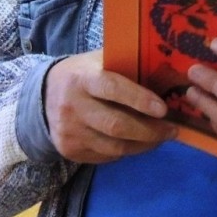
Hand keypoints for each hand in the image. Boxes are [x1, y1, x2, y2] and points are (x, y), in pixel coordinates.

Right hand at [44, 49, 176, 163]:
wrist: (44, 94)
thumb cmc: (84, 72)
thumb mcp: (100, 60)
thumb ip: (126, 64)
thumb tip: (166, 71)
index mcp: (83, 78)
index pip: (113, 88)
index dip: (139, 99)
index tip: (163, 109)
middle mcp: (72, 106)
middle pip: (115, 125)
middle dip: (149, 130)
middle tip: (172, 129)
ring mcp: (69, 132)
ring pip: (113, 147)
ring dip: (143, 144)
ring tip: (161, 138)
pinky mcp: (69, 150)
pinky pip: (105, 156)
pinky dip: (126, 151)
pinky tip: (138, 143)